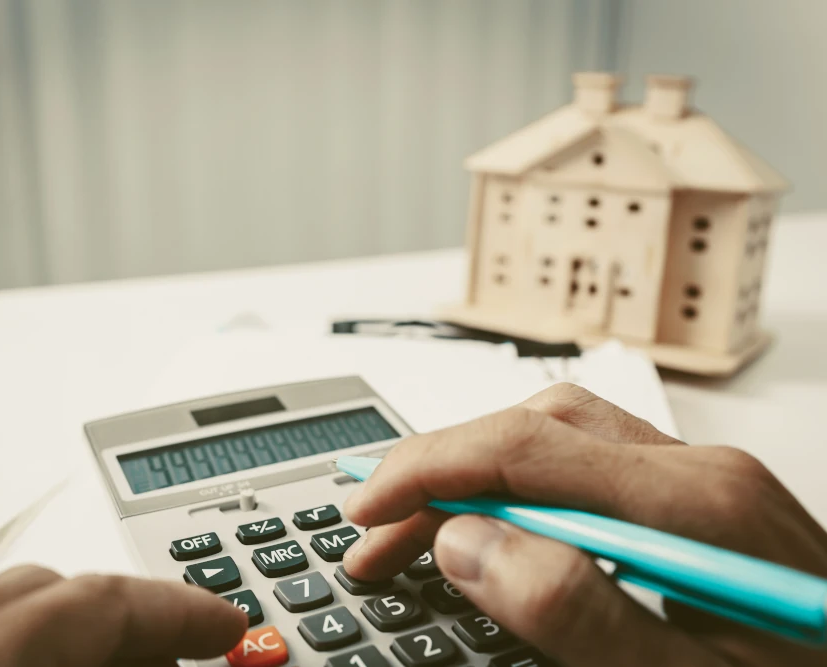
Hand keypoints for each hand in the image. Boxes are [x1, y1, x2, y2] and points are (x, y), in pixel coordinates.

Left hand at [0, 566, 246, 666]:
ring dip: (68, 622)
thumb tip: (180, 657)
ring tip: (117, 661)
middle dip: (130, 621)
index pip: (93, 606)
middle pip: (46, 590)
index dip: (178, 611)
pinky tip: (25, 656)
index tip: (227, 626)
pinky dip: (0, 631)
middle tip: (188, 653)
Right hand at [343, 383, 826, 665]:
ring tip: (421, 526)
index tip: (369, 511)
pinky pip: (588, 462)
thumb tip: (466, 544)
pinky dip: (521, 483)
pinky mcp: (699, 500)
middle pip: (536, 428)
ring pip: (558, 433)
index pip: (528, 447)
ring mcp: (704, 479)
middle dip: (439, 471)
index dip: (430, 471)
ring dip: (476, 471)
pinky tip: (499, 520)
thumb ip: (576, 612)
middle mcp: (701, 470)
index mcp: (698, 504)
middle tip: (378, 533)